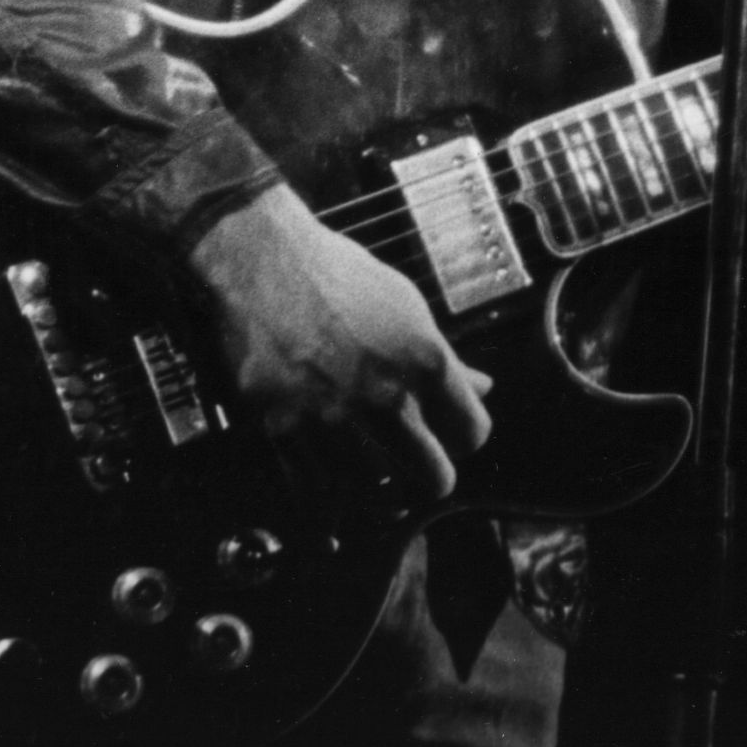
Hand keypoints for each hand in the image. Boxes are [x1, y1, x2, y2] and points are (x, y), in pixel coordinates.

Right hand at [185, 184, 493, 502]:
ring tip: (369, 454)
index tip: (453, 436)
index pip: (471, 434)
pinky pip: (318, 487)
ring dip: (375, 476)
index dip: (465, 438)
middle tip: (419, 464)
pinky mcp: (284, 429)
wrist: (264, 259)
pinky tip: (330, 465)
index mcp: (424, 360)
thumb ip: (446, 357)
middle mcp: (383, 395)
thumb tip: (482, 388)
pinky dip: (327, 484)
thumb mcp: (406, 305)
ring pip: (374, 487)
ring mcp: (332, 416)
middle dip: (431, 474)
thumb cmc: (337, 276)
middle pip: (432, 476)